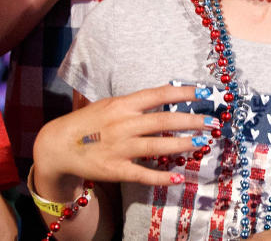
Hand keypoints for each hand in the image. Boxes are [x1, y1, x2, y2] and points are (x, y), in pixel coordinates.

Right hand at [32, 84, 217, 192]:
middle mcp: (123, 124)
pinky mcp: (115, 169)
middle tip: (213, 122)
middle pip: (163, 120)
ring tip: (202, 142)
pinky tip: (180, 177)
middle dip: (191, 121)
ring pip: (157, 145)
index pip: (159, 94)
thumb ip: (137, 103)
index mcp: (123, 104)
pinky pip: (142, 174)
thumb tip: (169, 96)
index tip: (206, 93)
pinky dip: (162, 176)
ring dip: (183, 144)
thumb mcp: (111, 104)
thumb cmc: (89, 121)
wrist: (57, 145)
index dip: (184, 93)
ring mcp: (119, 148)